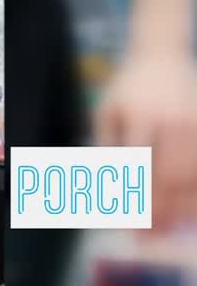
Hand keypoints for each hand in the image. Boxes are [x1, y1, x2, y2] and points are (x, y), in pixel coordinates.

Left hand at [95, 45, 196, 230]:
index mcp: (140, 115)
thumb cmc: (127, 91)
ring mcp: (196, 123)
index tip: (129, 225)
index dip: (136, 199)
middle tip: (148, 236)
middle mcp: (173, 120)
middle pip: (171, 177)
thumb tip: (106, 192)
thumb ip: (106, 150)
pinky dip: (196, 194)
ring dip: (182, 208)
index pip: (140, 167)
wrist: (161, 58)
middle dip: (160, 211)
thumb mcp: (107, 113)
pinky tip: (187, 211)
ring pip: (194, 176)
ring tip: (165, 229)